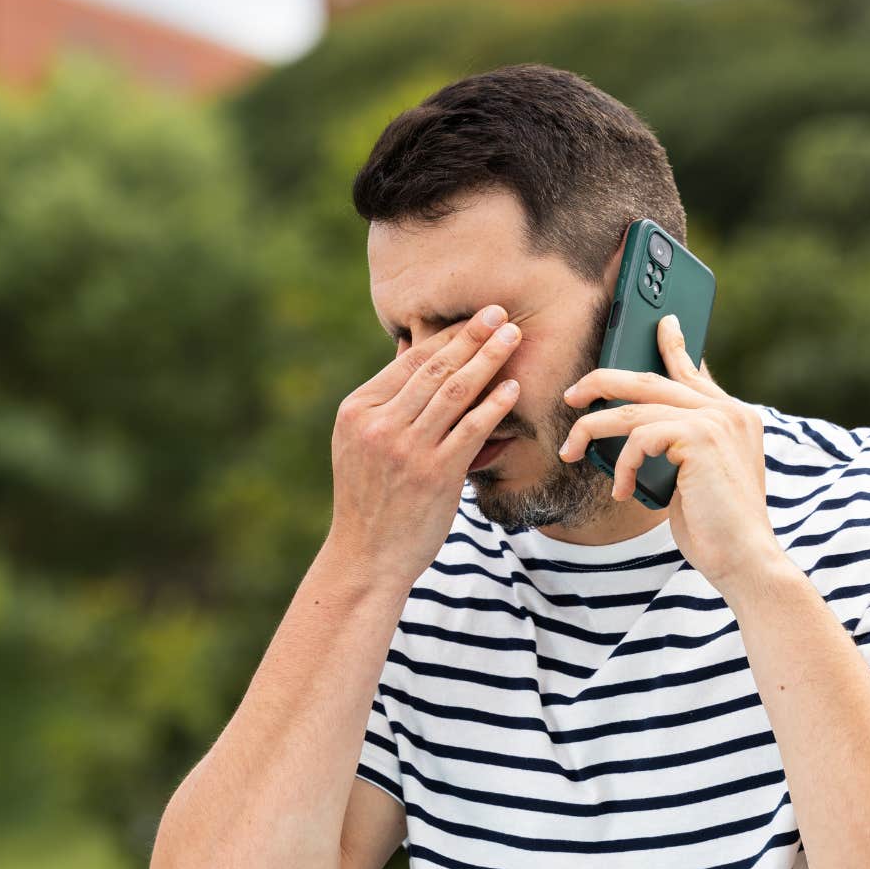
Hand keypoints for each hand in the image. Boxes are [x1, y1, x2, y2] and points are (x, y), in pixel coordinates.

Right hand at [325, 304, 523, 586]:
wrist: (366, 555)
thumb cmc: (369, 498)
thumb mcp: (360, 443)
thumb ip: (386, 400)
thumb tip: (410, 349)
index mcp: (357, 411)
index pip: (409, 363)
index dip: (447, 336)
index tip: (475, 318)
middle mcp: (379, 425)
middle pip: (434, 370)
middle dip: (472, 337)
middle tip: (500, 313)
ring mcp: (406, 449)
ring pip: (454, 393)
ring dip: (488, 360)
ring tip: (512, 337)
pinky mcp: (434, 474)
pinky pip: (471, 429)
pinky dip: (494, 405)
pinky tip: (512, 388)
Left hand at [555, 313, 785, 591]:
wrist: (744, 558)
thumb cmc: (715, 526)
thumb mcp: (695, 477)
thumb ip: (680, 445)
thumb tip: (643, 430)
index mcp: (733, 416)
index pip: (693, 371)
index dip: (674, 345)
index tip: (662, 323)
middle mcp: (729, 411)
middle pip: (651, 380)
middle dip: (603, 381)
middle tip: (572, 393)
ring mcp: (717, 421)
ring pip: (634, 408)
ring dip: (592, 429)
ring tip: (571, 449)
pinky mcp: (701, 438)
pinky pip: (640, 436)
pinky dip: (622, 464)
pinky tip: (624, 491)